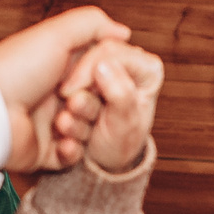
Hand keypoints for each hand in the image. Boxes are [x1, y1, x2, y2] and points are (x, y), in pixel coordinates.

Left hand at [0, 7, 132, 173]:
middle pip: (97, 103)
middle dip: (93, 103)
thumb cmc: (15, 69)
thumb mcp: (56, 33)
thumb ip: (91, 24)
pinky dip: (72, 151)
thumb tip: (122, 31)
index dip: (105, 75)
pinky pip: (71, 156)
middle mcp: (54, 93)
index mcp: (58, 65)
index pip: (98, 71)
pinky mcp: (44, 151)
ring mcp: (49, 123)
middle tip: (76, 99)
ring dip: (82, 126)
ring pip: (87, 130)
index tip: (103, 76)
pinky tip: (63, 141)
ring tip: (63, 121)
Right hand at [62, 41, 162, 172]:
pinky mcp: (86, 80)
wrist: (106, 161)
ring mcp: (106, 71)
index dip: (85, 70)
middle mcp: (127, 65)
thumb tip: (102, 65)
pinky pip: (66, 82)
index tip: (69, 94)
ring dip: (73, 103)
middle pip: (89, 57)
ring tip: (82, 126)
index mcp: (147, 69)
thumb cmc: (121, 142)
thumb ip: (120, 95)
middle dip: (77, 89)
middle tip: (72, 111)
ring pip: (76, 71)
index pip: (110, 51)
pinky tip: (73, 122)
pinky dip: (66, 105)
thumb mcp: (124, 124)